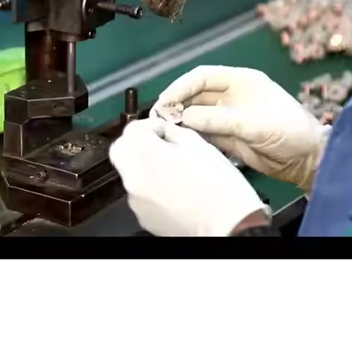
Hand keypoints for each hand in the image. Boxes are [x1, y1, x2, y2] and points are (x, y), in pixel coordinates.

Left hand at [109, 118, 269, 236]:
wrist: (227, 226)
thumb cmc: (219, 186)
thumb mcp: (199, 145)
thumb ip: (175, 133)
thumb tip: (167, 132)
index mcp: (143, 153)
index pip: (131, 129)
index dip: (149, 126)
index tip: (163, 130)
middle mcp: (132, 177)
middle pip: (124, 151)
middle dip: (140, 145)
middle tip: (163, 147)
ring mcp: (135, 200)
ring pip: (133, 175)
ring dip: (148, 168)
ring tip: (176, 172)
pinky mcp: (144, 217)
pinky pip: (143, 196)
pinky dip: (154, 190)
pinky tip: (177, 192)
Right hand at [150, 66, 330, 192]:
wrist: (305, 160)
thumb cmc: (286, 130)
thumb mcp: (252, 122)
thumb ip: (218, 119)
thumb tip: (185, 117)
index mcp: (239, 81)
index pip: (202, 77)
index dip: (181, 86)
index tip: (165, 101)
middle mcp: (230, 96)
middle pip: (195, 94)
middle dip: (176, 103)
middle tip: (159, 117)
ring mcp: (226, 117)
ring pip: (195, 114)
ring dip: (180, 120)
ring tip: (164, 129)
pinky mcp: (225, 136)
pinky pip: (202, 132)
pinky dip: (190, 135)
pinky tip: (179, 139)